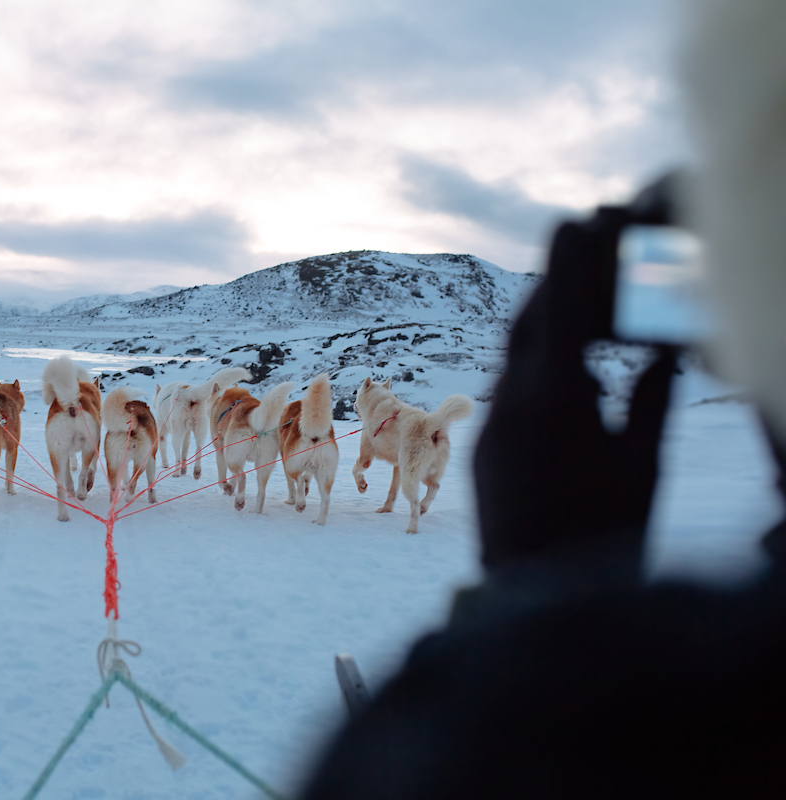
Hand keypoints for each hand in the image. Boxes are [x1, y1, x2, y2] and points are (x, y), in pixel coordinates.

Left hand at [473, 208, 677, 581]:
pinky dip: (533, 366)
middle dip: (554, 284)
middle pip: (529, 325)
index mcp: (556, 400)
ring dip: (542, 325)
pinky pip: (505, 391)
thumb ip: (651, 399)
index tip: (575, 219)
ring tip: (572, 302)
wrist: (532, 597)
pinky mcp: (482, 451)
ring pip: (512, 358)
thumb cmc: (603, 535)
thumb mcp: (643, 463)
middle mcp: (510, 405)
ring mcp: (489, 428)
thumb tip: (663, 350)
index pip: (561, 310)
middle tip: (578, 249)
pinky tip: (559, 369)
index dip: (570, 262)